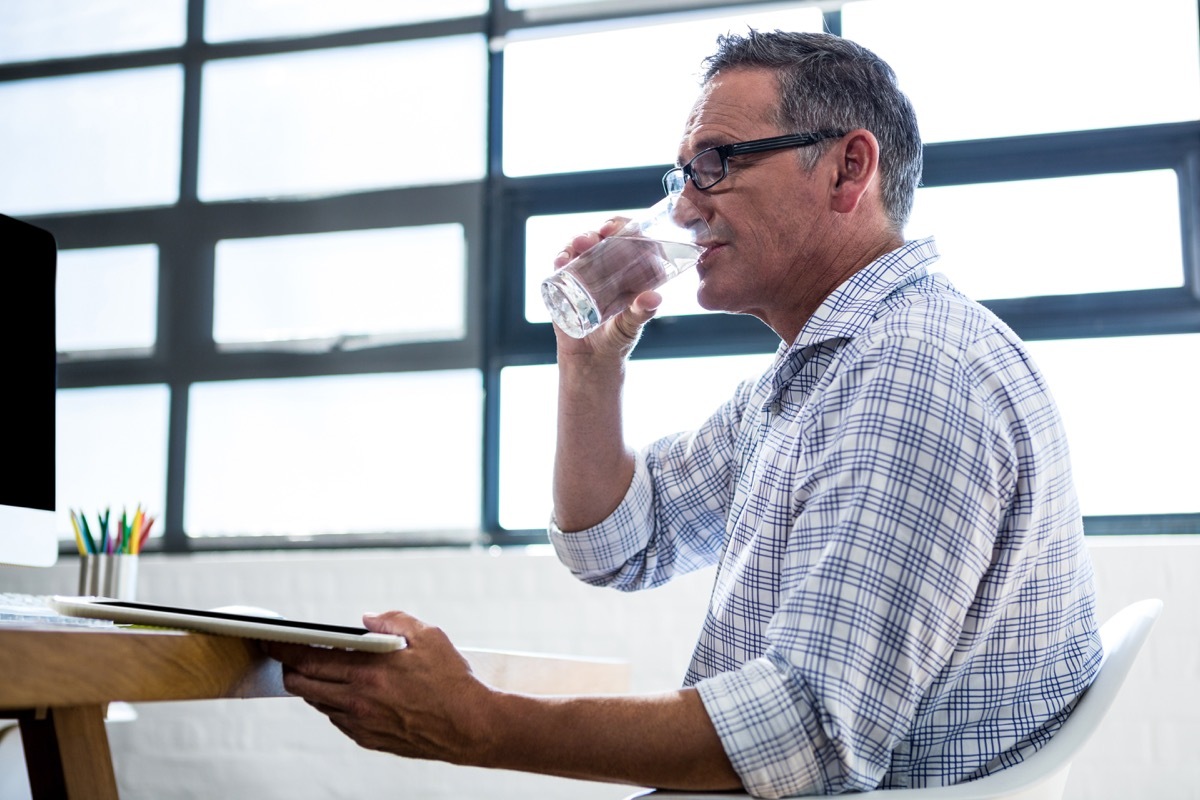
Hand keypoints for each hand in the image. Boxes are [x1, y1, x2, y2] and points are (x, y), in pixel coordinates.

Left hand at [263, 611, 494, 764]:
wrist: (470, 726)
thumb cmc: (452, 681)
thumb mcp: (428, 635)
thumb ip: (392, 621)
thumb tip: (366, 619)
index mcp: (368, 672)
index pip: (308, 660)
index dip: (283, 649)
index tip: (271, 641)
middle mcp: (358, 700)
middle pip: (302, 686)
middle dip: (290, 669)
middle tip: (290, 657)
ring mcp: (361, 724)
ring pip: (318, 704)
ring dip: (314, 687)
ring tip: (322, 672)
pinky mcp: (369, 739)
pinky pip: (338, 720)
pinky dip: (335, 704)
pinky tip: (348, 693)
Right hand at [552, 217, 662, 359]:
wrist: (590, 359)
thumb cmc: (617, 340)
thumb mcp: (631, 325)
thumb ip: (641, 312)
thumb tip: (654, 298)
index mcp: (629, 270)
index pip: (628, 237)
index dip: (623, 226)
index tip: (616, 228)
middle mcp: (607, 266)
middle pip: (602, 237)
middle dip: (597, 231)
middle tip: (596, 236)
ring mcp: (585, 272)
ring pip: (581, 247)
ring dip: (578, 241)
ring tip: (577, 246)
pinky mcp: (566, 282)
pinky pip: (563, 264)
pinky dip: (561, 258)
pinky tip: (561, 260)